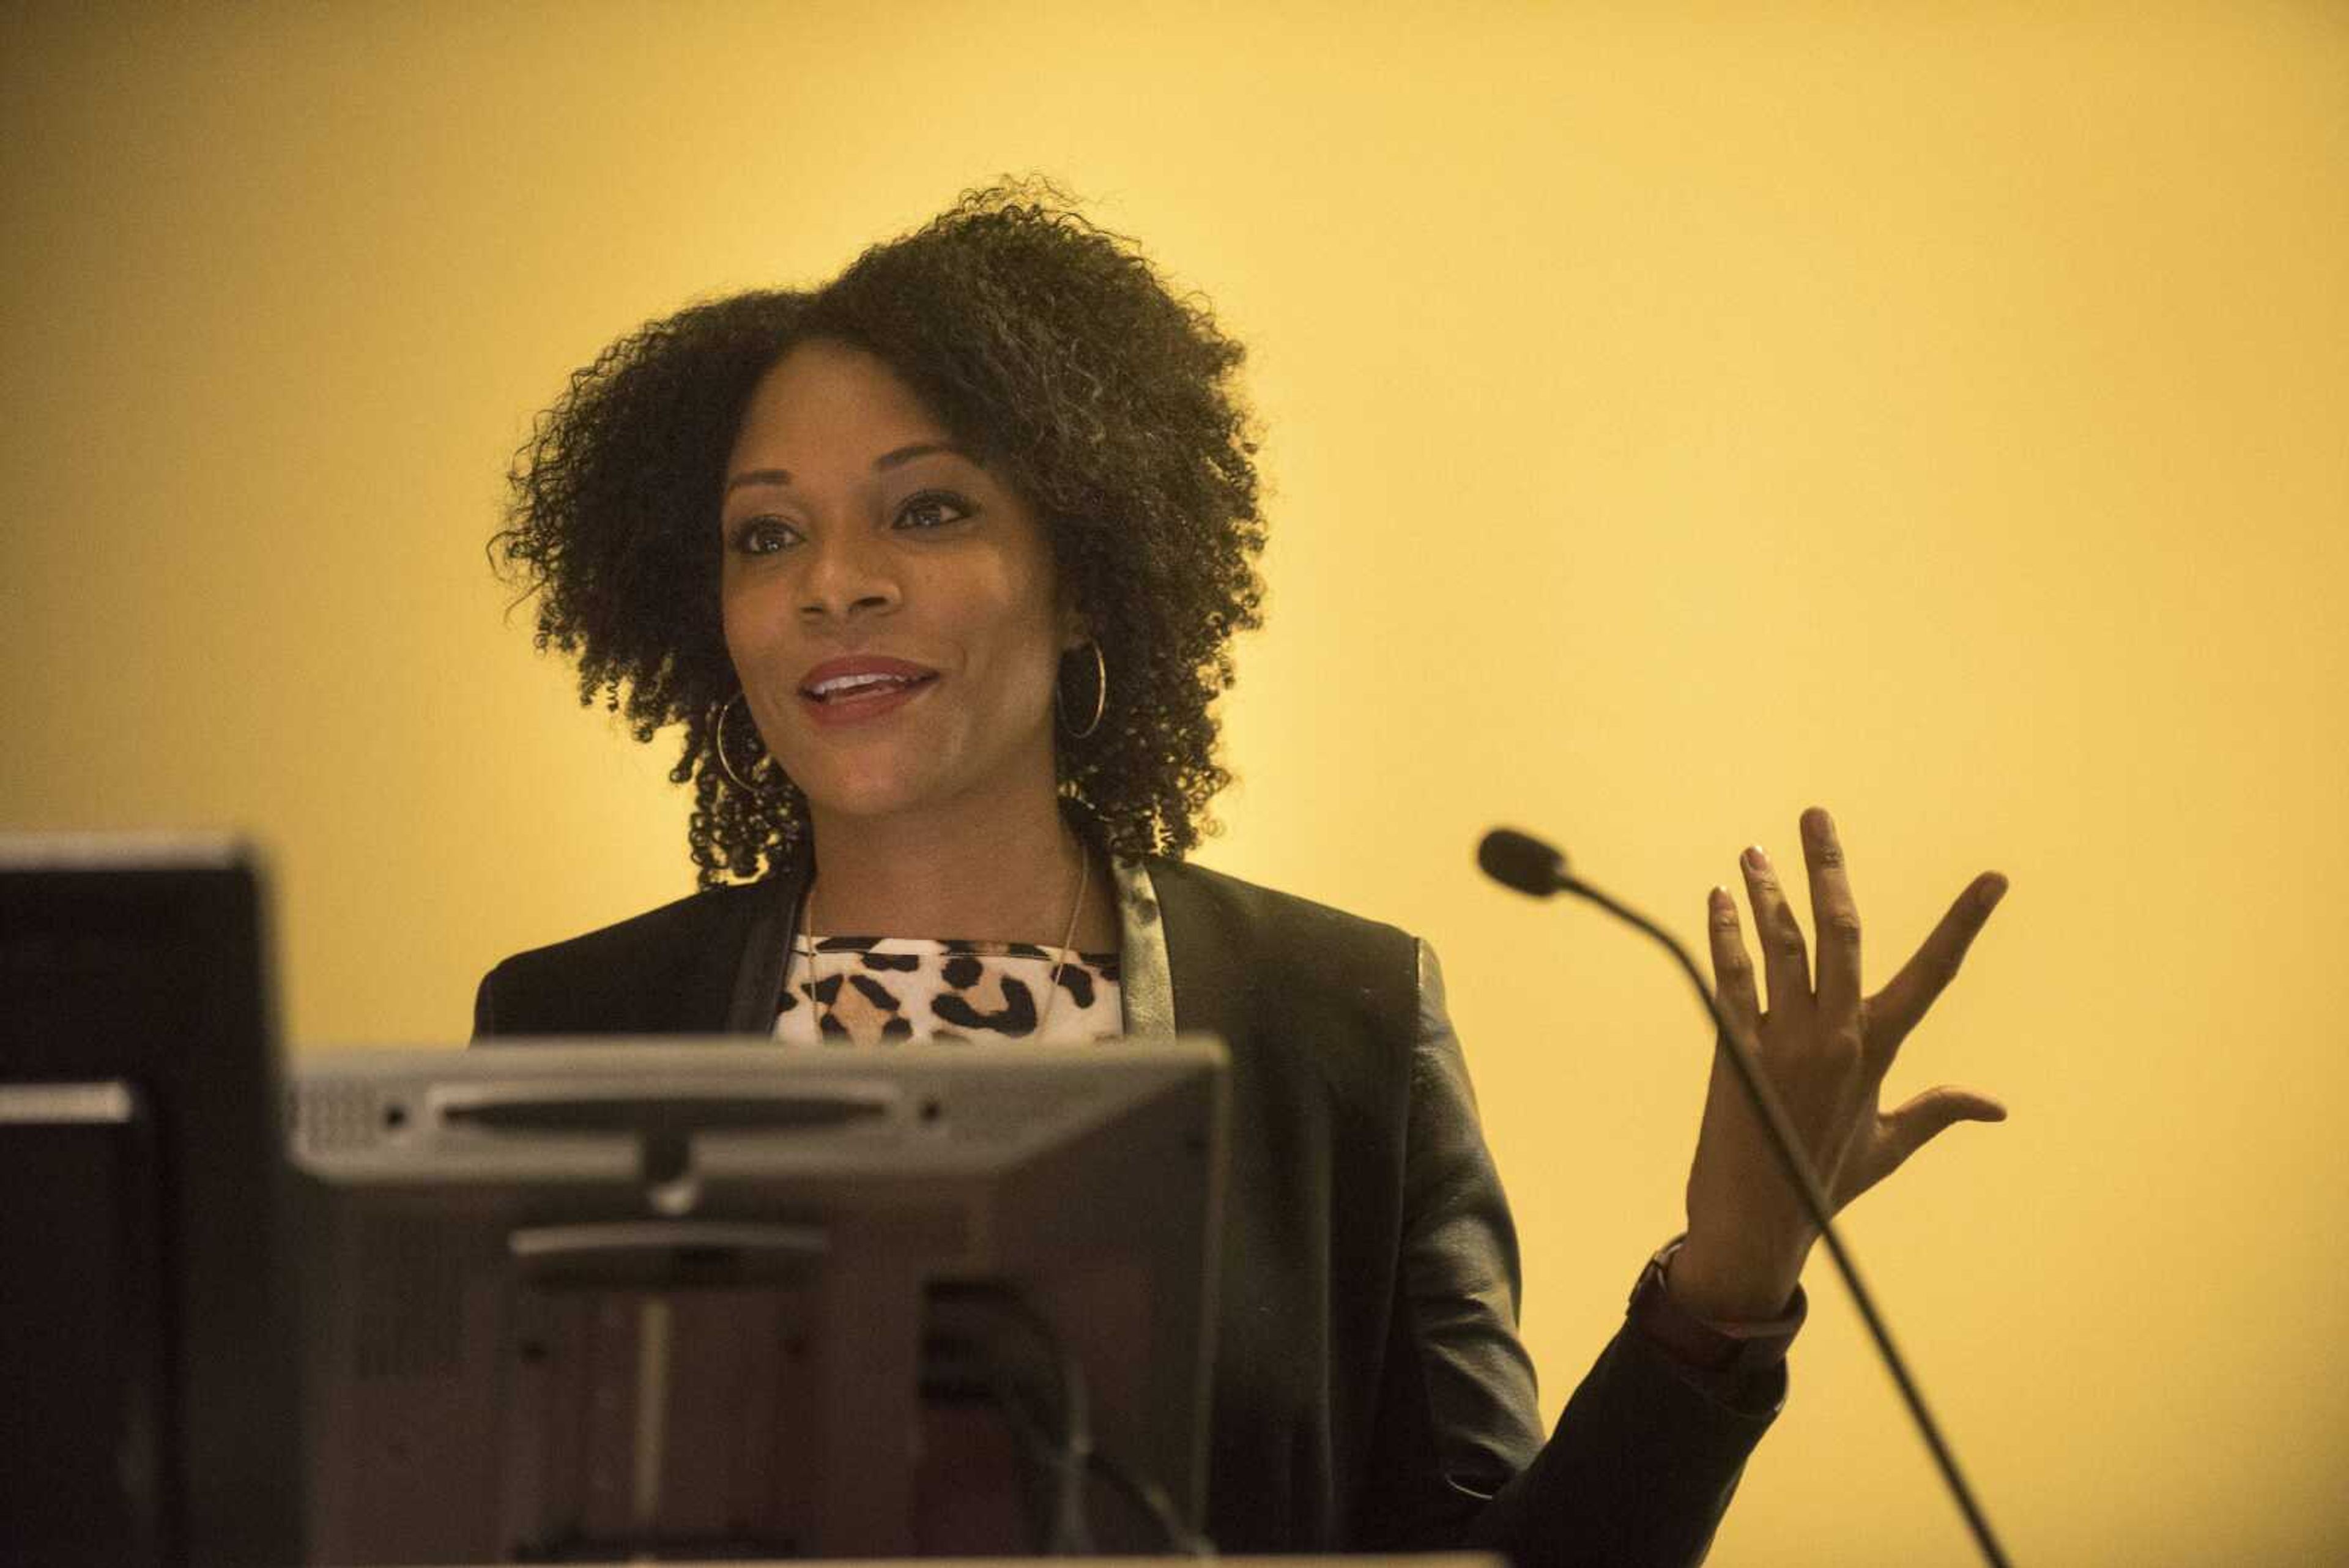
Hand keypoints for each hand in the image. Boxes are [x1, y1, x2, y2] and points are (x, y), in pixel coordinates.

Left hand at [1668, 806, 2008, 1322]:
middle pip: (1840, 932)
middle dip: (1828, 869)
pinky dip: (1724, 935)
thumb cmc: (1826, 1184)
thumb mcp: (1889, 1146)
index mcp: (1880, 1050)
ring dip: (1765, 893)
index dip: (1965, 924)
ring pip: (1780, 945)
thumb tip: (1995, 1105)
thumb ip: (1937, 1110)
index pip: (1934, 974)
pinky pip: (1731, 977)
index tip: (1994, 879)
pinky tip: (1717, 901)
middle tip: (1816, 818)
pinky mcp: (1735, 1049)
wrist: (1758, 1225)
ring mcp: (1785, 1041)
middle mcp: (1837, 1037)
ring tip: (1753, 852)